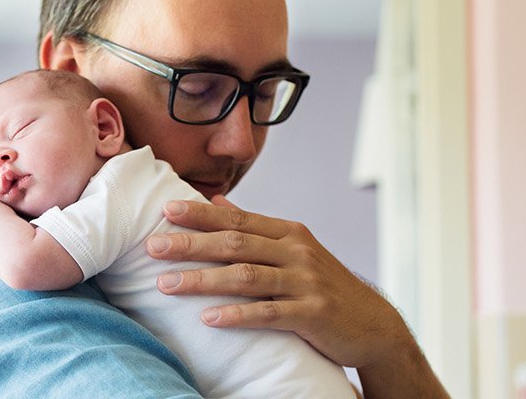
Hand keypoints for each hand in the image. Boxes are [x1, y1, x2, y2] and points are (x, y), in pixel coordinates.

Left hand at [147, 196, 412, 369]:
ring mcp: (306, 282)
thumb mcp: (294, 250)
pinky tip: (208, 318)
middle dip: (190, 245)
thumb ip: (256, 228)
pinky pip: (268, 313)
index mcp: (289, 233)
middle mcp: (297, 252)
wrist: (372, 324)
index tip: (166, 210)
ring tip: (165, 285)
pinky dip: (236, 315)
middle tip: (152, 246)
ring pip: (245, 277)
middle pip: (235, 244)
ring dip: (202, 280)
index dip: (200, 214)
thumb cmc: (323, 286)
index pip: (238, 219)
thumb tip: (216, 201)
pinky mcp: (312, 314)